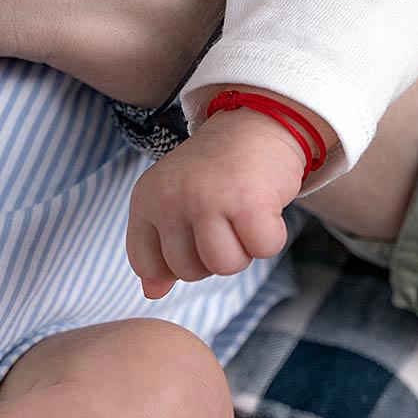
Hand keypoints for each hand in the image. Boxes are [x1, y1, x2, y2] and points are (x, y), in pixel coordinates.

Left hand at [126, 104, 305, 297]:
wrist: (255, 124)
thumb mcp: (175, 203)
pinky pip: (263, 250)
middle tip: (224, 214)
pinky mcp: (247, 201)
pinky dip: (271, 235)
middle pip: (189, 272)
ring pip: (225, 266)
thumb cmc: (216, 173)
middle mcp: (170, 198)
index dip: (176, 263)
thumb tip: (152, 293)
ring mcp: (207, 199)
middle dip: (214, 253)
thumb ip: (159, 248)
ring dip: (243, 247)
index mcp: (146, 199)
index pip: (146, 264)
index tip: (194, 233)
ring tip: (242, 212)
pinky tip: (264, 207)